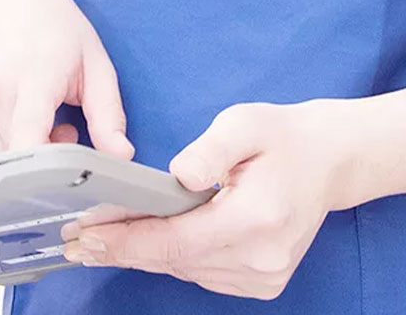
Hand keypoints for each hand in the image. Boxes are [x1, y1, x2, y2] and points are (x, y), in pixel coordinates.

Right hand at [0, 0, 132, 158]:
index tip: (68, 181)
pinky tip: (21, 120)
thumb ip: (108, 114)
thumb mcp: (95, 62)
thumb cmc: (54, 27)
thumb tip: (121, 157)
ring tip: (43, 120)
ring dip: (25, 156)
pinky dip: (5, 148)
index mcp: (32, 75)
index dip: (45, 173)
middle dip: (47, 163)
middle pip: (18, 159)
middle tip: (66, 130)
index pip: (27, 139)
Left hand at [62, 101, 348, 299]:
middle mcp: (260, 259)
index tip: (86, 235)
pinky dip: (170, 256)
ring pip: (183, 270)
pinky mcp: (260, 282)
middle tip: (76, 238)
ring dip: (143, 252)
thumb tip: (177, 176)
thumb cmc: (283, 138)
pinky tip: (143, 239)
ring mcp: (262, 277)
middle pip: (174, 261)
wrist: (328, 161)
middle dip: (122, 246)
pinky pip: (199, 272)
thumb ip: (210, 149)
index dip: (126, 240)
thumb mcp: (245, 123)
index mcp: (257, 220)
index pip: (176, 241)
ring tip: (100, 235)